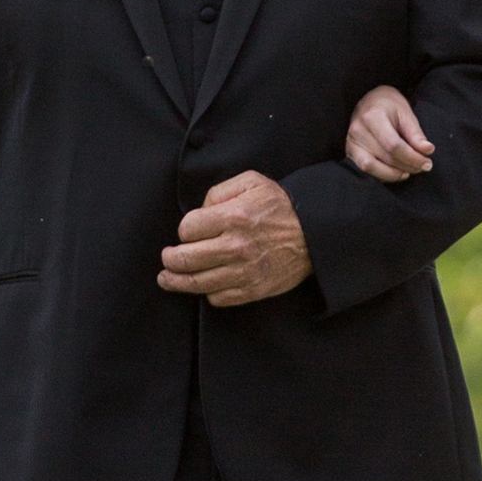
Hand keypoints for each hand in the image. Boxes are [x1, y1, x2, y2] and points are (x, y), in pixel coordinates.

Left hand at [158, 171, 313, 305]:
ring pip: (197, 283)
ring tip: (167, 279)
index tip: (189, 231)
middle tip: (166, 258)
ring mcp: (243, 271)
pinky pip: (218, 298)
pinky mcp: (253, 290)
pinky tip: (205, 285)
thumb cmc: (281, 206)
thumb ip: (219, 191)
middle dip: (170, 259)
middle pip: (185, 259)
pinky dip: (207, 293)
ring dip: (176, 282)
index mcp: (233, 217)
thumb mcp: (251, 182)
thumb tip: (200, 211)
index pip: (187, 229)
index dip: (184, 230)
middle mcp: (236, 246)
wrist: (315, 234)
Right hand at [345, 84, 434, 181]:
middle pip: (385, 157)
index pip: (393, 145)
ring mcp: (351, 142)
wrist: (369, 101)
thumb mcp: (405, 113)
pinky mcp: (350, 152)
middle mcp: (358, 130)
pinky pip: (364, 170)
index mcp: (373, 116)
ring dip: (393, 175)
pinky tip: (395, 172)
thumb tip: (427, 151)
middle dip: (408, 166)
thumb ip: (415, 133)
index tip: (427, 162)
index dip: (412, 157)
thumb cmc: (389, 105)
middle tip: (423, 167)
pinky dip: (382, 175)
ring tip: (409, 171)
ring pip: (372, 167)